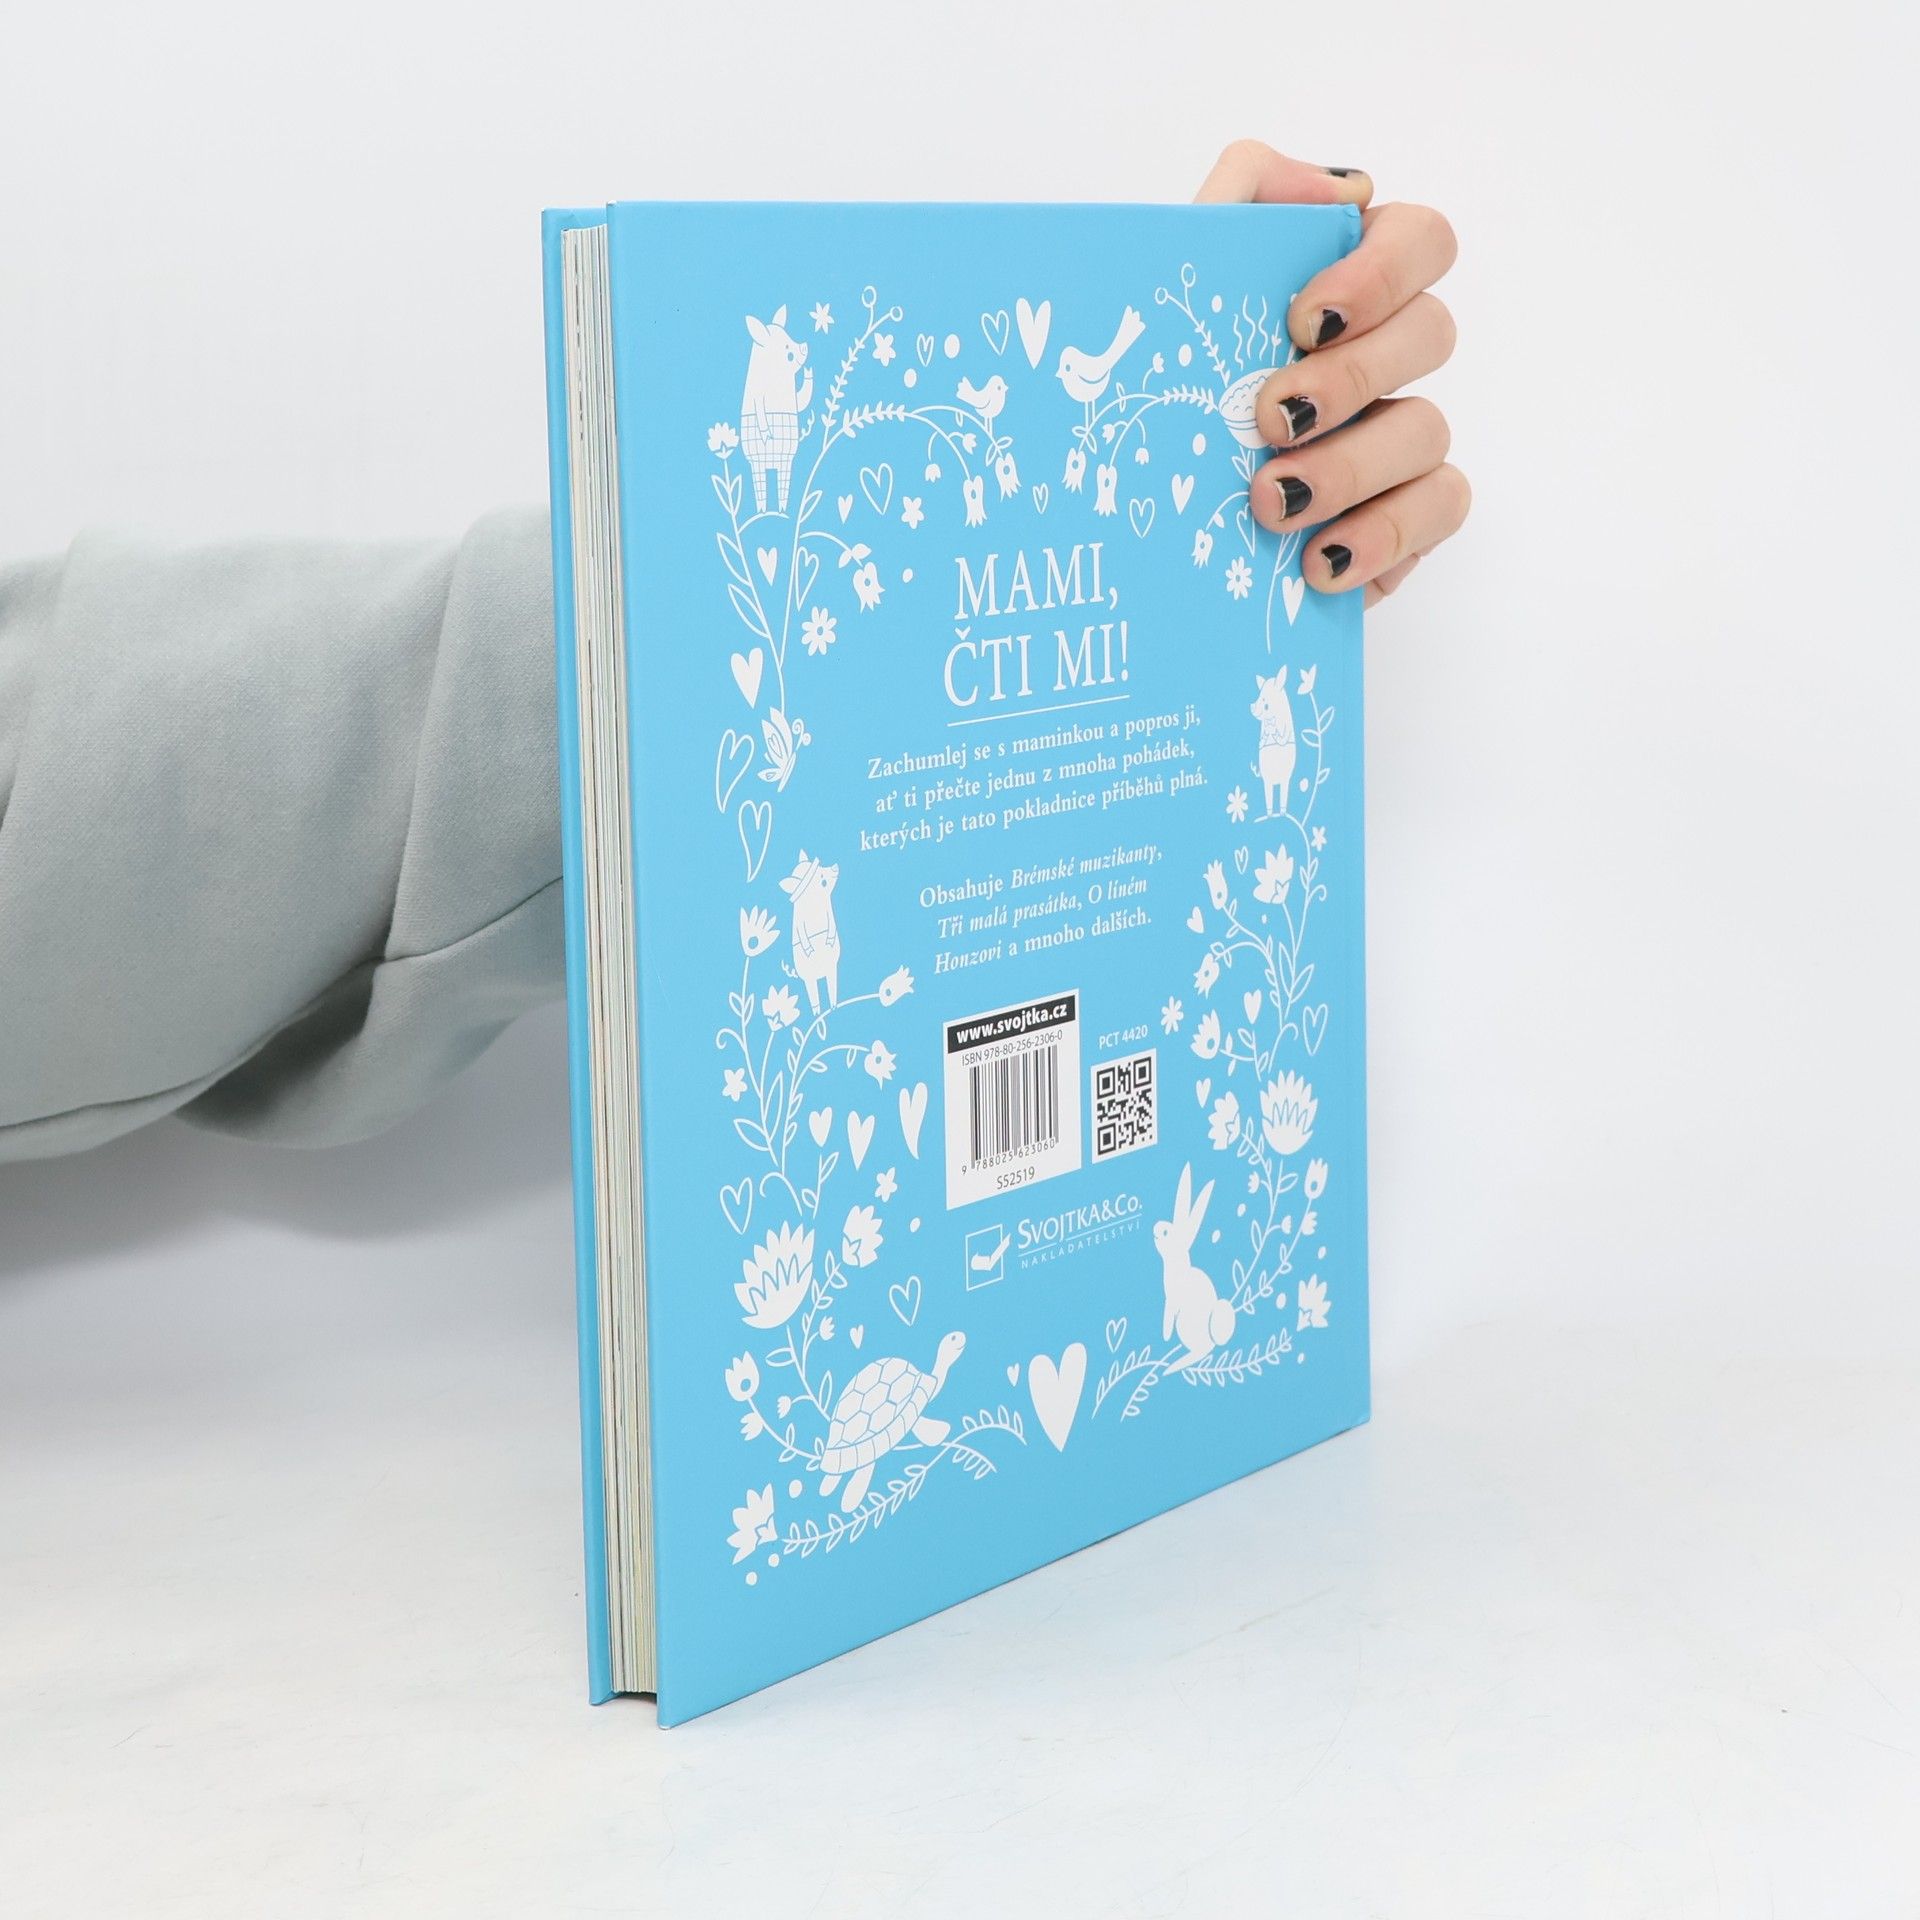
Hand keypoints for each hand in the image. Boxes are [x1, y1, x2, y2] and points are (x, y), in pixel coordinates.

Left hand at [1196, 140, 1468, 606]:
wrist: (1133, 528)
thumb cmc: (1162, 386)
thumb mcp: (1175, 278)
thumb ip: (1247, 193)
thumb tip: (1345, 190)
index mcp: (1343, 289)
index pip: (1420, 239)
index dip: (1382, 271)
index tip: (1304, 320)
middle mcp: (1383, 359)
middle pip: (1431, 334)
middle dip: (1350, 377)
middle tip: (1268, 419)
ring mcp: (1399, 441)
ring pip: (1430, 429)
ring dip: (1349, 467)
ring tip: (1270, 504)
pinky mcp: (1402, 519)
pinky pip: (1440, 508)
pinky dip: (1383, 534)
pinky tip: (1317, 561)